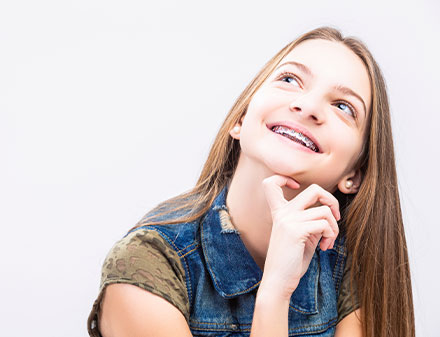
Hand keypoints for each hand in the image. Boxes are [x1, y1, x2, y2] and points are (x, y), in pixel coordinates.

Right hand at [260, 175, 340, 299]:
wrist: (278, 281)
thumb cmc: (291, 260)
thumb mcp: (301, 235)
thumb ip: (310, 220)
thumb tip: (329, 212)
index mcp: (279, 212)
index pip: (272, 182)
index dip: (285, 179)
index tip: (298, 189)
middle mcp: (282, 212)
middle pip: (314, 189)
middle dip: (332, 201)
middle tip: (335, 218)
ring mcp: (288, 220)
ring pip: (325, 210)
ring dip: (334, 228)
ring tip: (328, 241)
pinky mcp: (296, 231)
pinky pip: (324, 225)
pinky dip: (331, 236)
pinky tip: (324, 248)